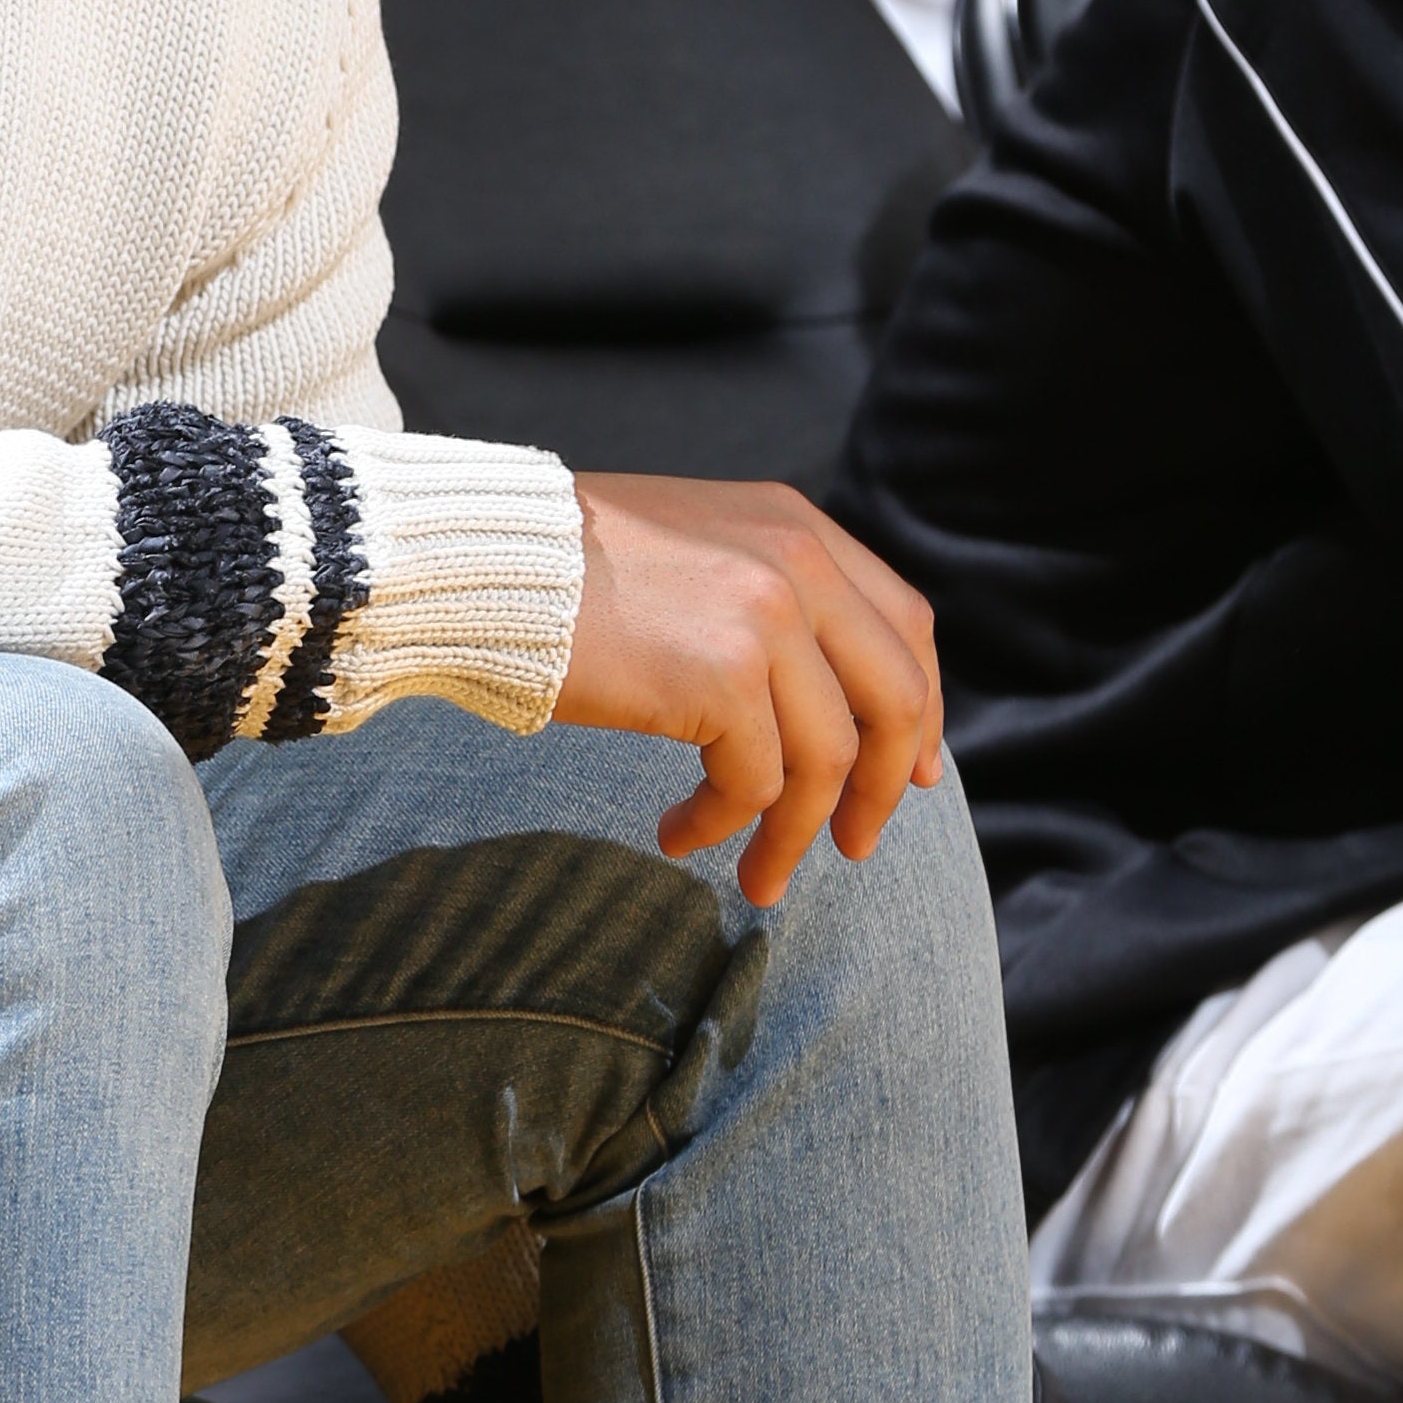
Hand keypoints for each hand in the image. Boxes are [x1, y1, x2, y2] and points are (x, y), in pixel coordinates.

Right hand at [557, 475, 943, 907]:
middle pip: (894, 697)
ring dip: (795, 833)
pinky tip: (676, 834)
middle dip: (881, 788)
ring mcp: (766, 616)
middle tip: (856, 847)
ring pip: (828, 758)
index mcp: (794, 526)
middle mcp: (796, 561)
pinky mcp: (723, 677)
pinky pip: (755, 782)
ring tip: (756, 876)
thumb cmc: (556, 568)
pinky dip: (723, 825)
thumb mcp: (686, 549)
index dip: (920, 710)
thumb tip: (809, 698)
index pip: (903, 624)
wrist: (482, 559)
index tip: (910, 774)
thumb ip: (757, 595)